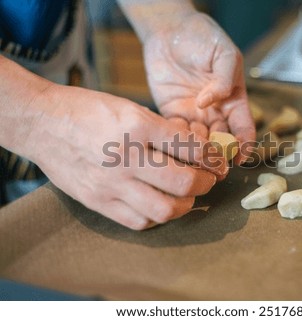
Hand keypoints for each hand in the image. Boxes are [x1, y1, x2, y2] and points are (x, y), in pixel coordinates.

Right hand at [27, 84, 227, 229]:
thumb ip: (161, 132)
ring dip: (185, 205)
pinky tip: (158, 204)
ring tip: (186, 196)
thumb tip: (192, 152)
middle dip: (205, 184)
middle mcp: (126, 157)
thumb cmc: (88, 110)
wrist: (43, 123)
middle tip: (207, 180)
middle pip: (183, 184)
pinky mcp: (97, 202)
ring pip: (164, 210)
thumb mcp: (130, 108)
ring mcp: (110, 184)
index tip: (216, 160)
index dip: (212, 157)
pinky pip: (138, 221)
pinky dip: (157, 216)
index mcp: (138, 127)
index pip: (191, 148)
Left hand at [142, 11, 255, 163]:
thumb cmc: (203, 37)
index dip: (244, 145)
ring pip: (198, 141)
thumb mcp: (224, 53)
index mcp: (233, 100)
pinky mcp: (173, 112)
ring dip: (196, 152)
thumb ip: (224, 79)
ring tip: (192, 159)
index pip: (243, 128)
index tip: (239, 158)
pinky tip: (173, 146)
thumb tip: (208, 103)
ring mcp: (194, 114)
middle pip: (221, 141)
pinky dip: (175, 141)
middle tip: (211, 166)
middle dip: (218, 155)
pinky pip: (176, 132)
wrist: (170, 31)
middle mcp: (216, 111)